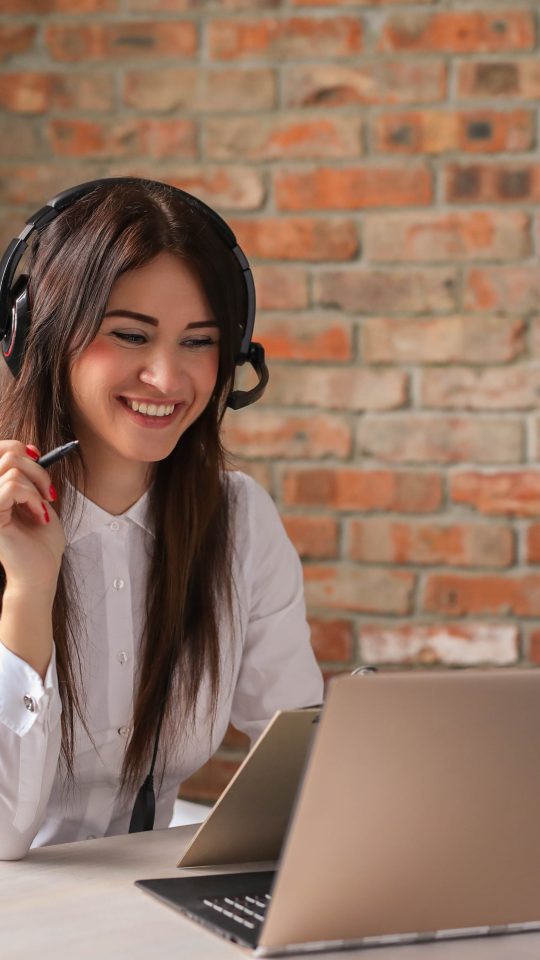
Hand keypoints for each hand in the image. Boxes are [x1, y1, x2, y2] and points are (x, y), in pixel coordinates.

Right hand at [0, 441, 64, 596]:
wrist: (40, 573)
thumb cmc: (40, 543)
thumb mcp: (37, 500)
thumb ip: (29, 475)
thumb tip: (29, 448)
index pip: (0, 450)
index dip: (21, 450)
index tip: (40, 464)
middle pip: (7, 453)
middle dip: (37, 470)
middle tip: (48, 493)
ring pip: (11, 468)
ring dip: (37, 487)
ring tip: (42, 509)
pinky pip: (12, 486)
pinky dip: (32, 497)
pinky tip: (39, 516)